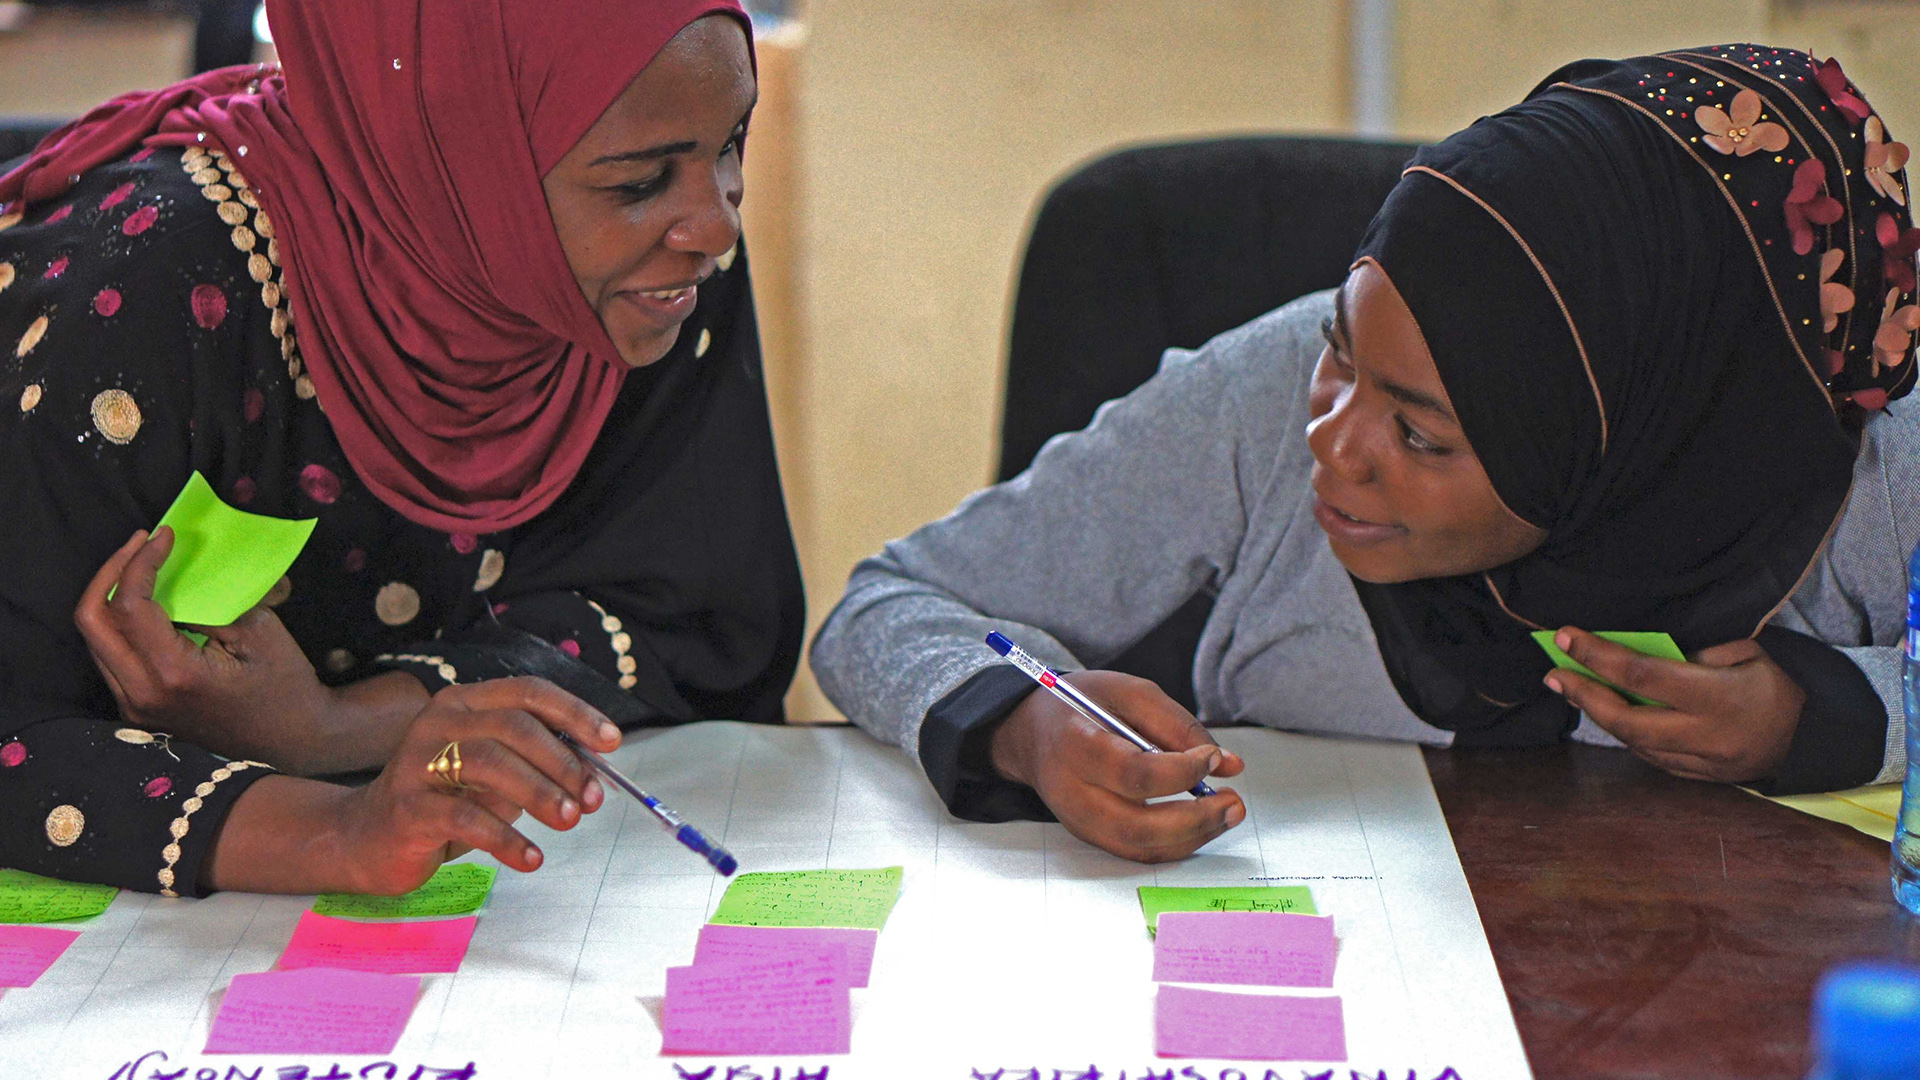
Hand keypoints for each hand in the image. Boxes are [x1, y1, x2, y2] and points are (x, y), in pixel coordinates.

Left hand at [74, 528, 340, 764]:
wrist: (293, 740)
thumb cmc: (285, 686)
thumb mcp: (257, 632)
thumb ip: (208, 604)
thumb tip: (175, 578)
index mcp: (173, 674)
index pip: (129, 605)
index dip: (140, 562)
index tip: (164, 536)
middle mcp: (141, 694)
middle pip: (91, 620)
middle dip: (111, 572)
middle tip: (141, 543)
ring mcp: (135, 706)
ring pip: (95, 640)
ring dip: (111, 596)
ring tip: (142, 566)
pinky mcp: (138, 710)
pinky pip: (110, 656)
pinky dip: (121, 623)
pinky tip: (148, 603)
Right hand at [213, 677, 621, 896]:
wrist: (366, 837)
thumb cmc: (444, 800)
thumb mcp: (493, 773)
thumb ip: (534, 762)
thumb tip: (595, 773)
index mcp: (465, 702)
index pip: (528, 692)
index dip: (575, 713)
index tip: (612, 742)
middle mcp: (439, 722)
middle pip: (514, 727)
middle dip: (563, 762)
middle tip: (593, 798)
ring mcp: (418, 761)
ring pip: (490, 764)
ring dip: (540, 793)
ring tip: (570, 820)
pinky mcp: (408, 806)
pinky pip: (465, 817)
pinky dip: (506, 838)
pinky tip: (531, 857)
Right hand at [988, 670, 1245, 862]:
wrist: (1032, 733)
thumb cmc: (1083, 706)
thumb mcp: (1129, 692)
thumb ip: (1178, 725)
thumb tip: (1228, 764)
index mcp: (1076, 746)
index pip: (1133, 774)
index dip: (1181, 772)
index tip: (1213, 758)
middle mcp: (1071, 793)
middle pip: (1136, 826)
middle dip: (1195, 820)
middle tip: (1233, 803)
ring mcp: (1077, 822)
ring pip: (1139, 848)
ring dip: (1193, 837)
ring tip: (1227, 813)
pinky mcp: (1089, 837)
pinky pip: (1137, 851)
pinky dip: (1176, 843)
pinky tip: (1201, 822)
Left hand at [1543, 627, 1804, 782]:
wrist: (1816, 738)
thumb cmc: (1779, 684)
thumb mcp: (1747, 652)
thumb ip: (1695, 653)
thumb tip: (1639, 652)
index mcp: (1717, 698)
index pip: (1642, 675)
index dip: (1597, 656)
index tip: (1565, 638)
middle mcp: (1704, 735)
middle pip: (1626, 719)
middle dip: (1583, 695)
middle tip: (1553, 674)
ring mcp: (1701, 763)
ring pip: (1634, 742)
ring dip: (1598, 715)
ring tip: (1571, 689)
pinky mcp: (1700, 778)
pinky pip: (1651, 757)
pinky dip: (1625, 734)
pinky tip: (1607, 714)